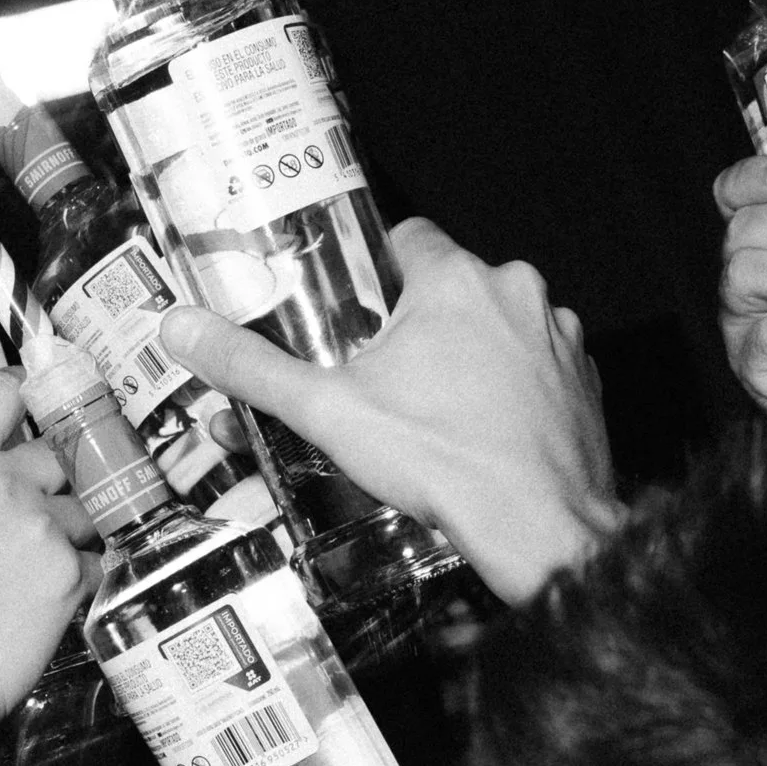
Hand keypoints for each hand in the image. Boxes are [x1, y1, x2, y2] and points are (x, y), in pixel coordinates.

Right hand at [0, 372, 97, 748]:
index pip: (3, 391)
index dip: (18, 391)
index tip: (25, 402)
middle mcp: (6, 485)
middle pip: (55, 451)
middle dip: (48, 473)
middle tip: (26, 504)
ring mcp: (44, 530)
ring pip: (81, 506)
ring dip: (68, 523)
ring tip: (38, 555)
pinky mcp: (71, 576)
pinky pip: (93, 558)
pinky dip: (78, 571)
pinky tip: (48, 593)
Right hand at [156, 222, 616, 603]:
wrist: (538, 528)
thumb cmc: (441, 462)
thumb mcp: (327, 412)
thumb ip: (251, 366)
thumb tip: (180, 327)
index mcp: (453, 279)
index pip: (408, 237)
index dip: (376, 271)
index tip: (356, 308)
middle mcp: (517, 291)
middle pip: (452, 287)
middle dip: (420, 323)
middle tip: (385, 378)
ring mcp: (560, 336)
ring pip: (499, 326)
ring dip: (470, 354)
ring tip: (434, 413)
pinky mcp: (586, 381)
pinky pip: (537, 368)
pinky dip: (512, 390)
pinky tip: (482, 434)